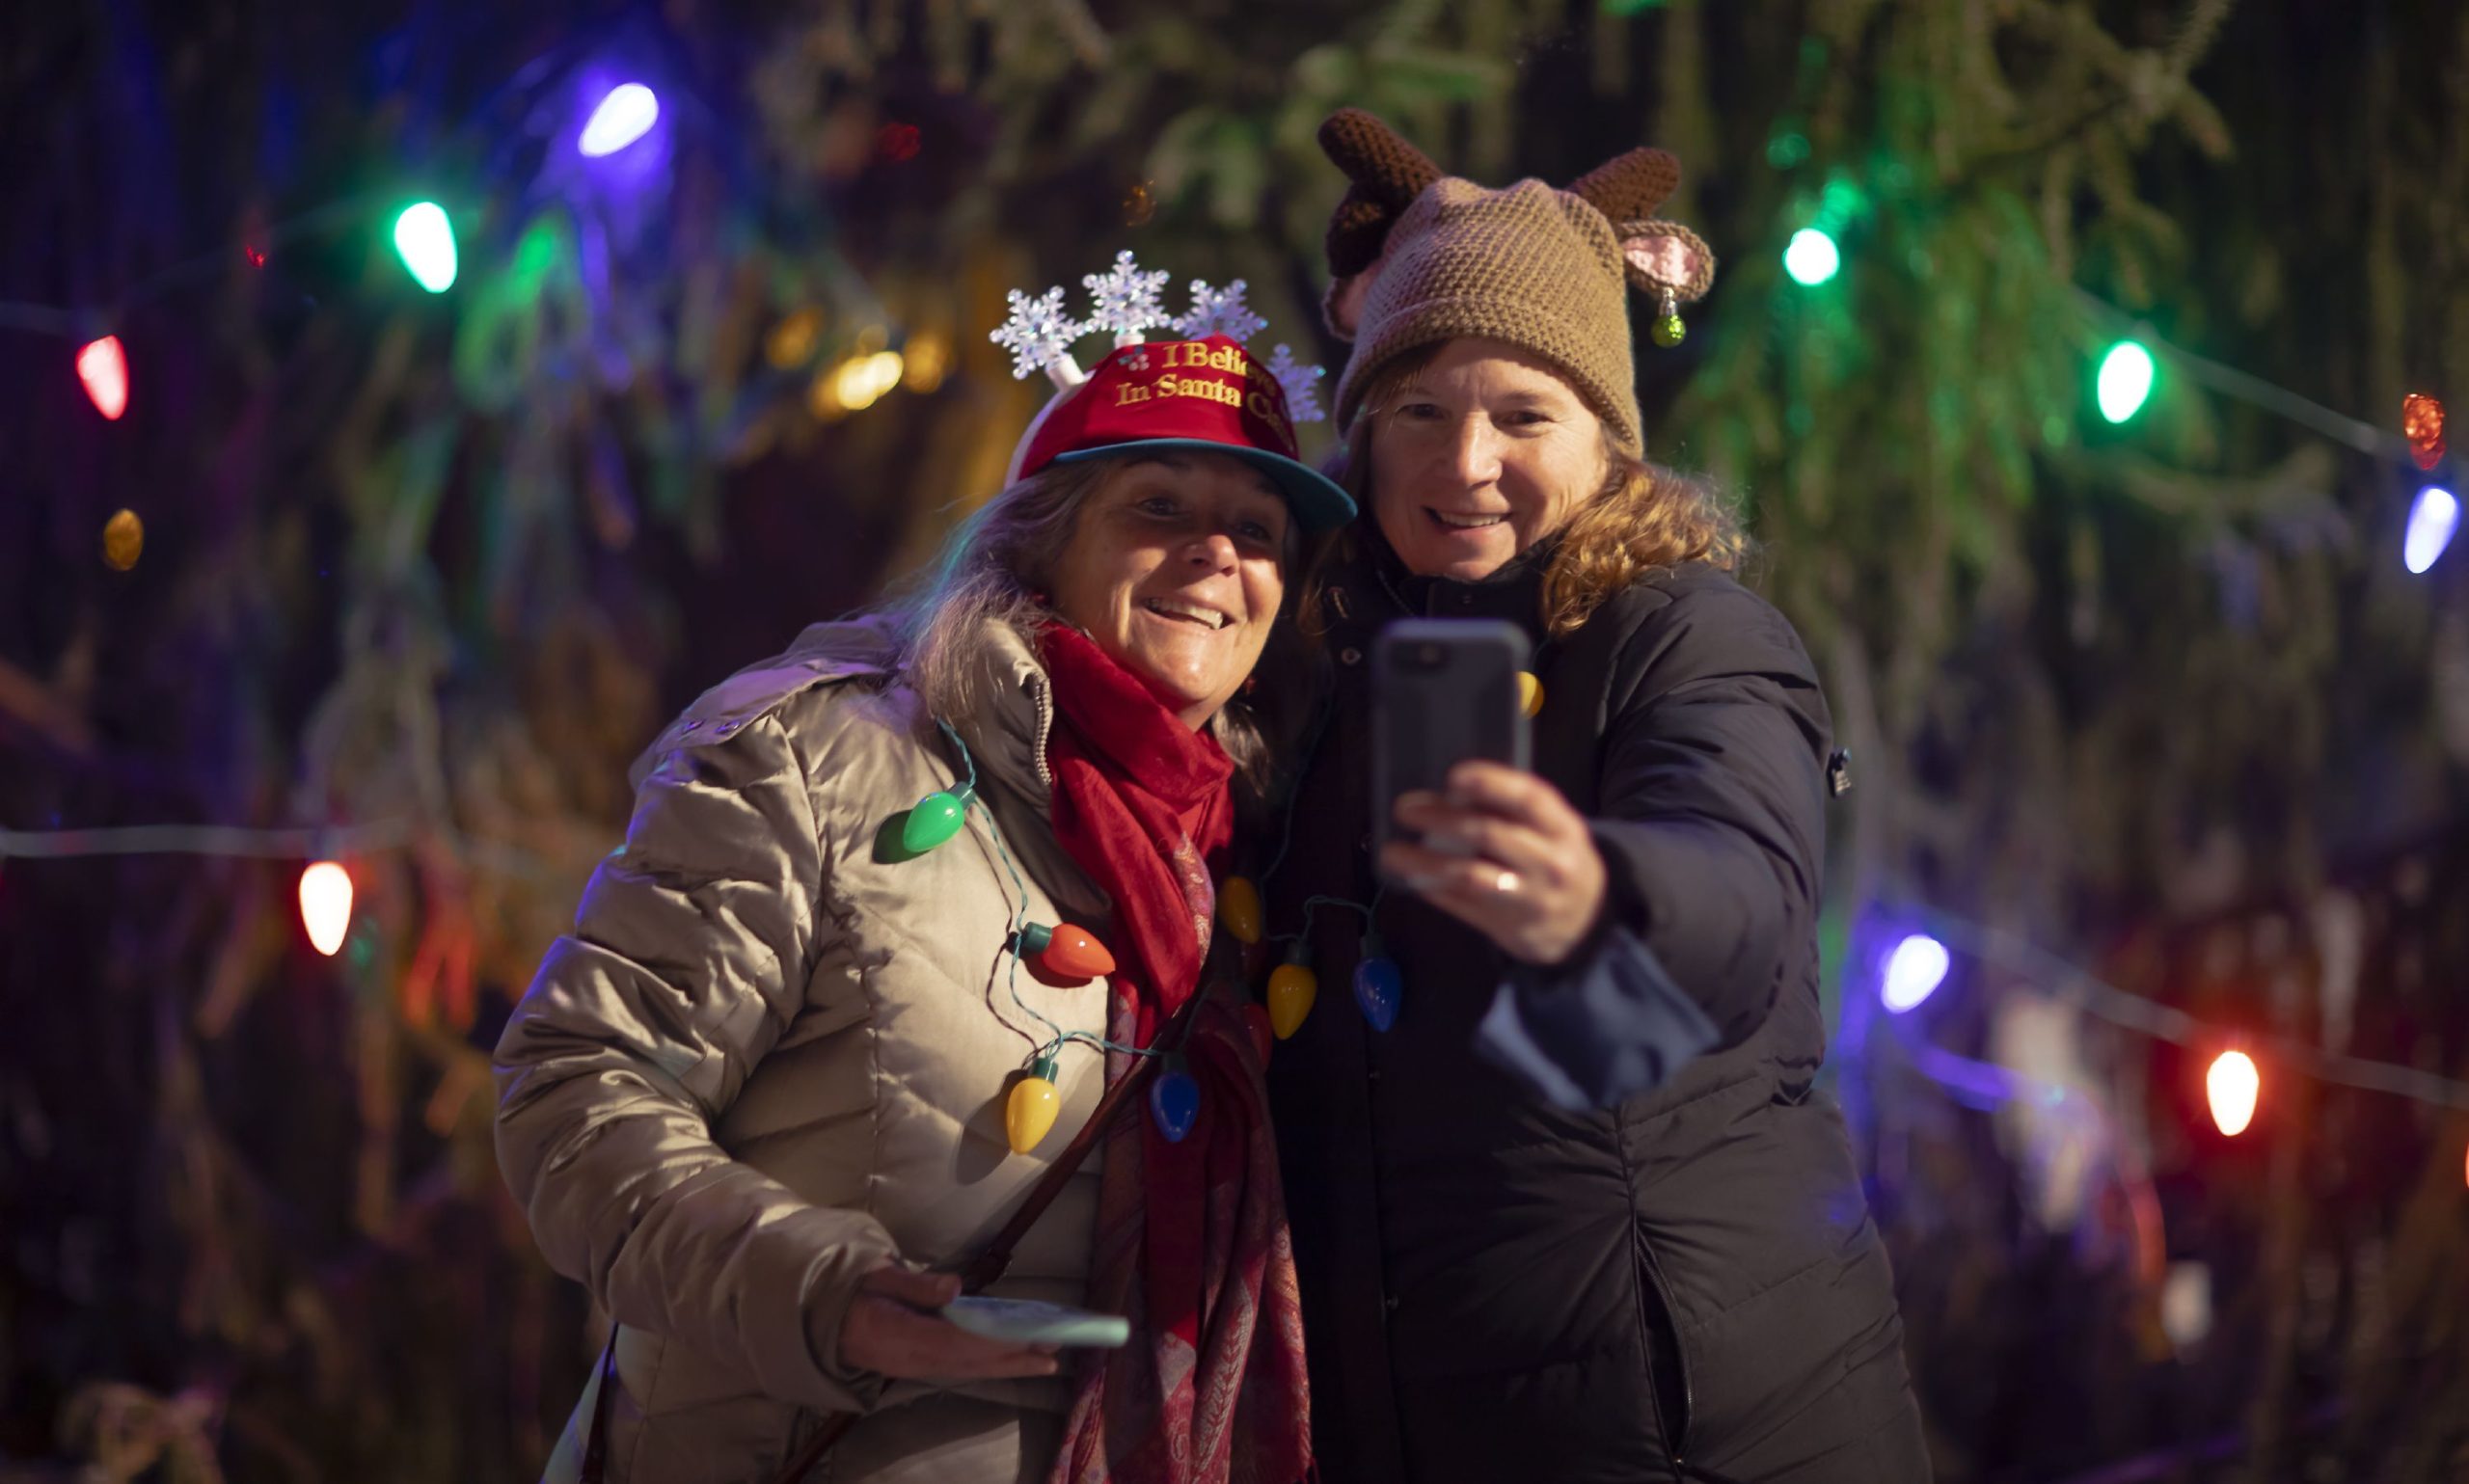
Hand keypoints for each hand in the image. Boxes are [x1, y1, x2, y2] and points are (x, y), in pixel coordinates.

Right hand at [835, 1266, 1060, 1380]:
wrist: (823, 1324)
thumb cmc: (851, 1294)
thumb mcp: (875, 1279)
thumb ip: (914, 1285)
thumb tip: (955, 1287)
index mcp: (899, 1336)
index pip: (955, 1342)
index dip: (992, 1341)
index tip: (1026, 1337)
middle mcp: (913, 1359)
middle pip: (970, 1361)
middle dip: (1013, 1357)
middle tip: (1053, 1351)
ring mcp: (917, 1366)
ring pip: (970, 1368)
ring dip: (1008, 1364)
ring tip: (1045, 1360)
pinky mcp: (920, 1365)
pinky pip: (961, 1367)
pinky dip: (990, 1364)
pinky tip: (1012, 1359)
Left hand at [1381, 761, 1607, 965]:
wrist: (1588, 922)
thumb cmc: (1559, 859)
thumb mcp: (1554, 830)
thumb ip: (1514, 812)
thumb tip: (1447, 793)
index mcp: (1564, 829)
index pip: (1529, 798)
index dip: (1491, 783)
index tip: (1453, 776)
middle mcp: (1550, 863)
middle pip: (1489, 834)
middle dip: (1440, 818)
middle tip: (1405, 808)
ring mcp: (1529, 899)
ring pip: (1469, 876)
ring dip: (1423, 861)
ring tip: (1392, 851)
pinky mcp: (1508, 928)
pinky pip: (1462, 907)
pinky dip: (1432, 889)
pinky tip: (1412, 877)